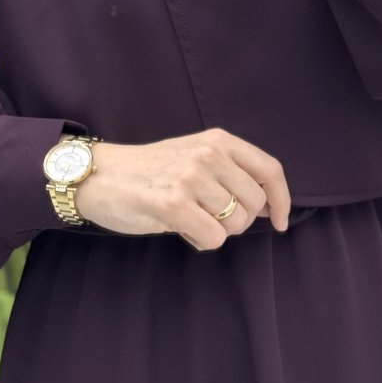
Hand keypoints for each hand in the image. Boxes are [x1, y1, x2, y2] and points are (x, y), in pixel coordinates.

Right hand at [74, 127, 291, 248]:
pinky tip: (180, 227)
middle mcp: (208, 155)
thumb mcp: (195, 156)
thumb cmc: (150, 172)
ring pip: (235, 224)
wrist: (100, 176)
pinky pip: (213, 238)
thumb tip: (271, 205)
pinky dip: (201, 241)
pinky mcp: (173, 204)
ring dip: (216, 231)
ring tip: (189, 218)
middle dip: (240, 221)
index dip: (282, 199)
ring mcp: (191, 178)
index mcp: (218, 140)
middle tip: (210, 218)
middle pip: (255, 202)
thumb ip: (231, 173)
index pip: (270, 170)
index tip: (280, 221)